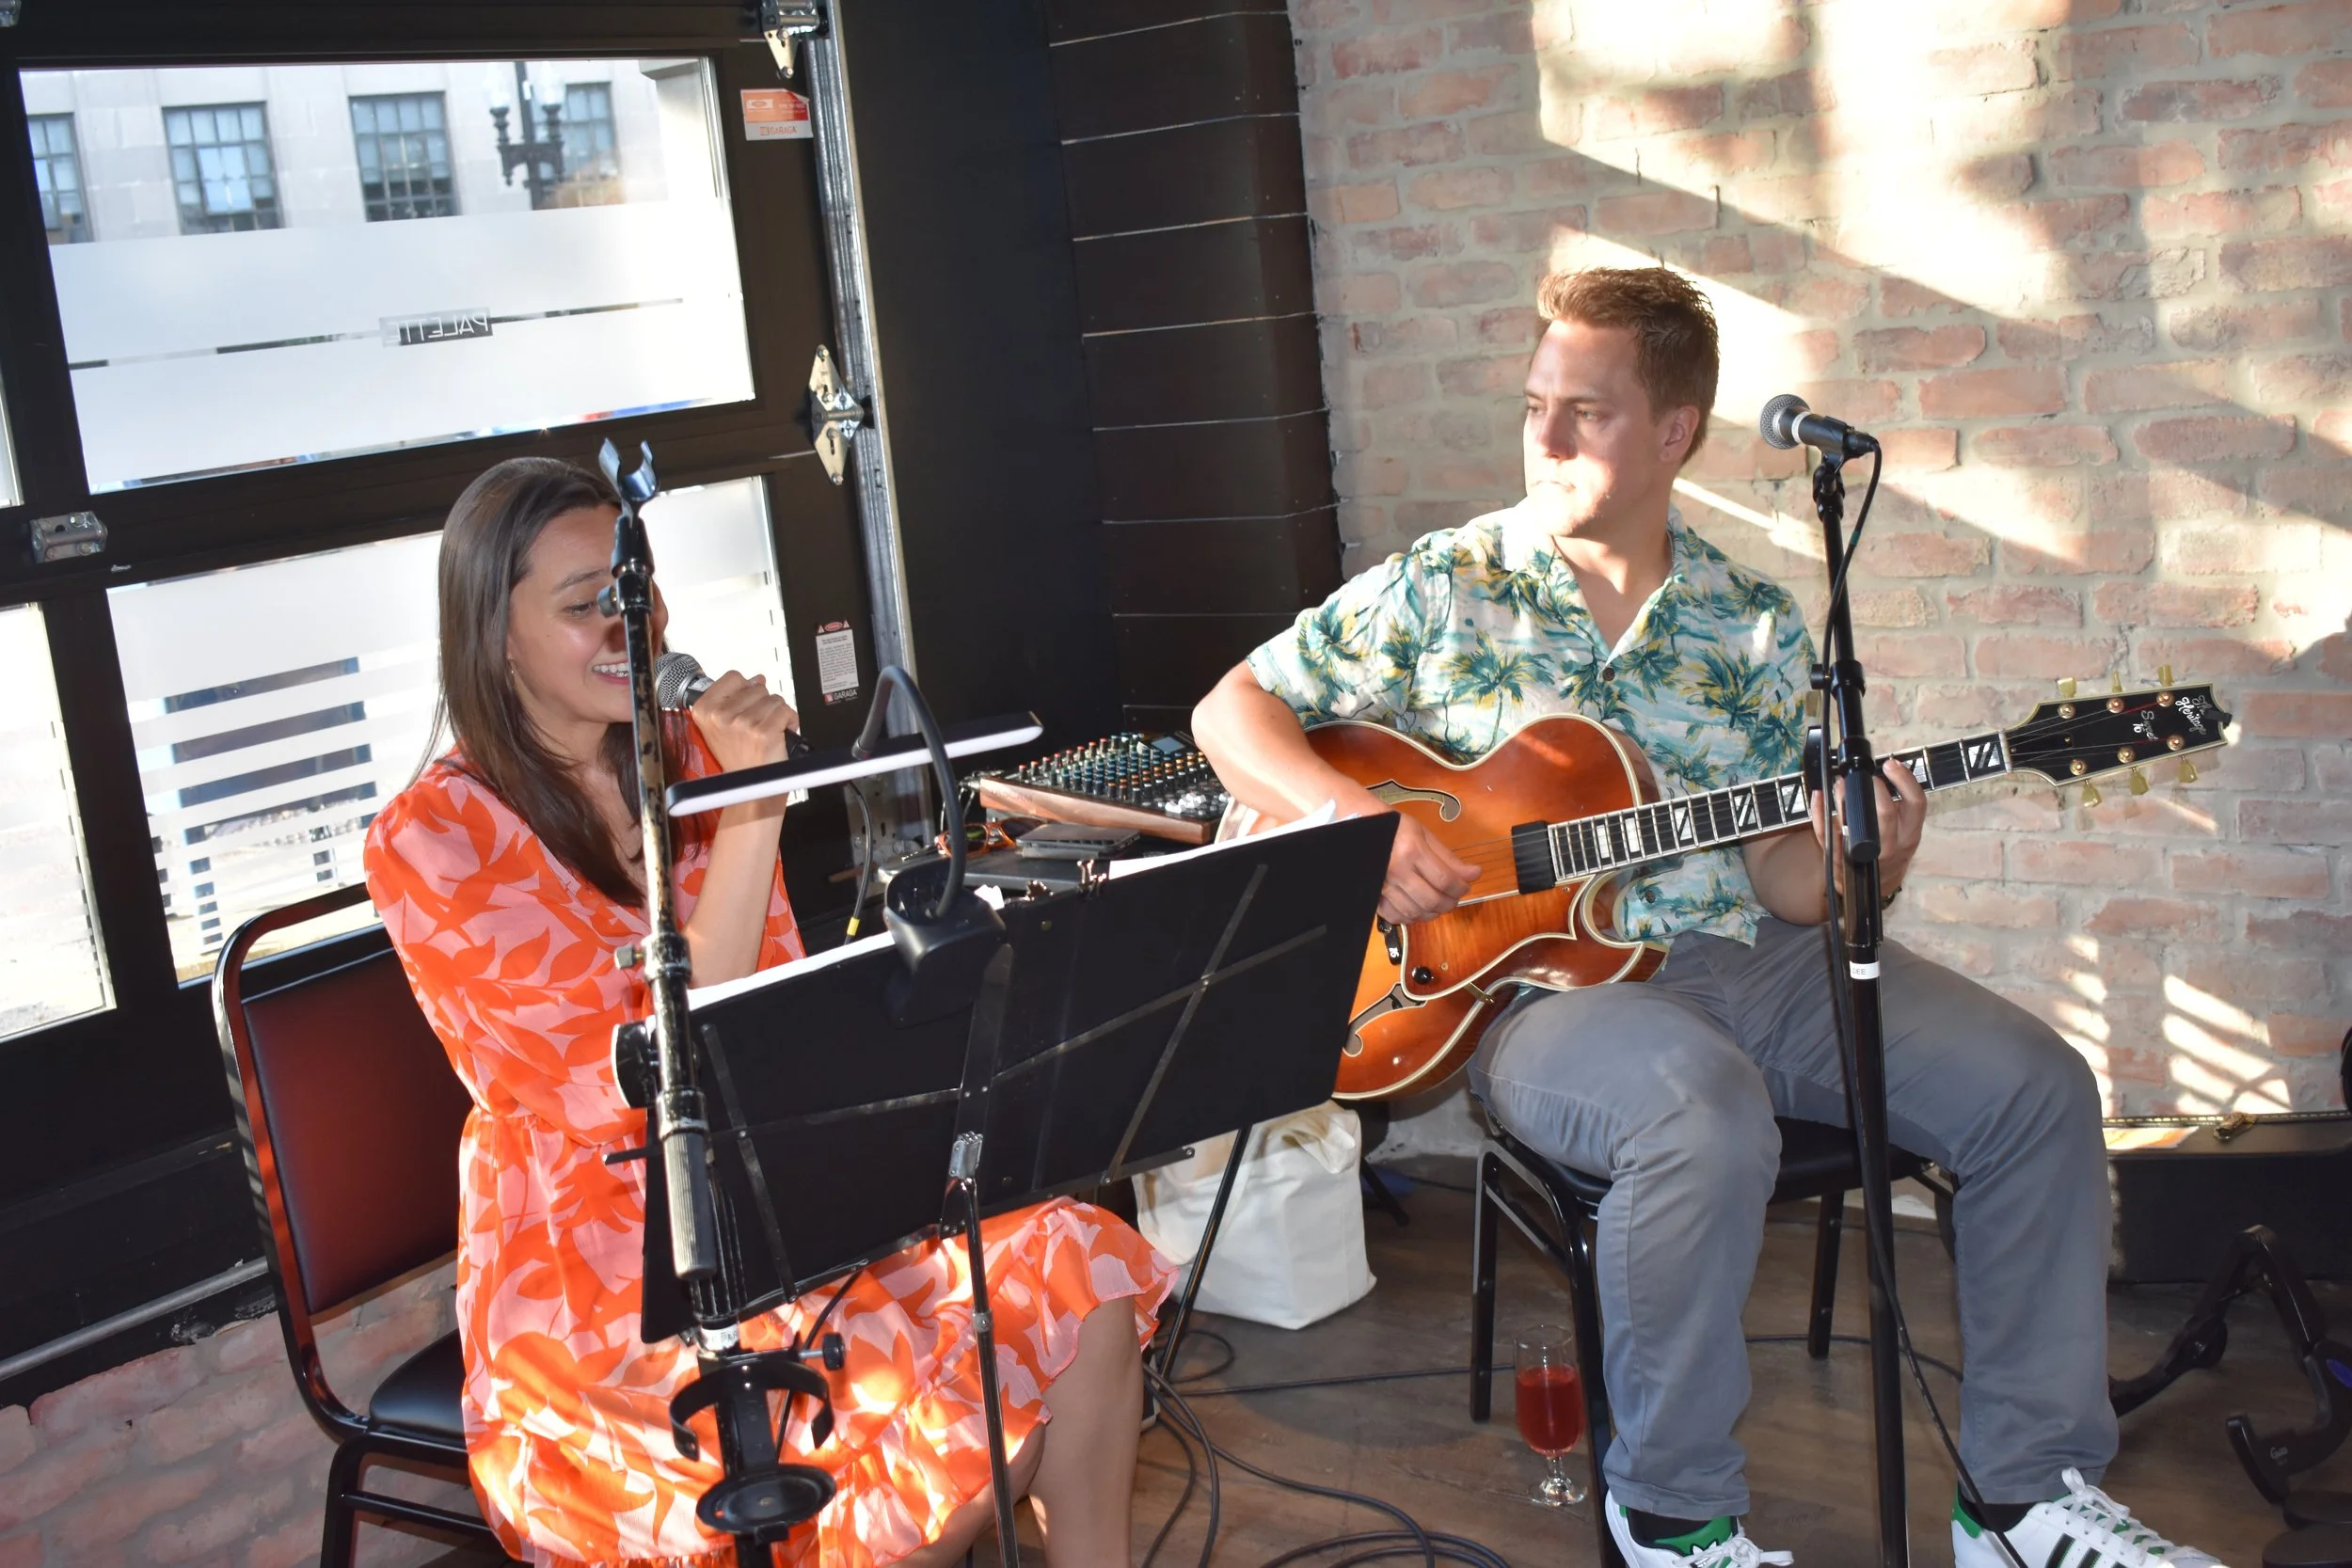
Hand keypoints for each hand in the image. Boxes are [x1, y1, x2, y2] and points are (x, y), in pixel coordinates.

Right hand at [689, 671, 801, 774]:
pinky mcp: (763, 733)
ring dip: (777, 713)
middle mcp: (720, 716)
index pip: (733, 676)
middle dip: (763, 704)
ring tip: (768, 731)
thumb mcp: (723, 725)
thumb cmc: (738, 758)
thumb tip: (756, 679)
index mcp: (704, 710)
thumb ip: (735, 698)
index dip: (746, 689)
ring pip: (774, 698)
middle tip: (757, 726)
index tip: (745, 706)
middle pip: (757, 687)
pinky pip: (786, 711)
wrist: (748, 789)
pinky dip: (790, 720)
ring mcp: (741, 724)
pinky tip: (781, 733)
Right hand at [1377, 810, 1478, 924]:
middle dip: (1450, 902)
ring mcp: (1383, 885)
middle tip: (1454, 897)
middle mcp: (1397, 870)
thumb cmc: (1396, 828)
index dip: (1460, 887)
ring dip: (1433, 912)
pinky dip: (1412, 918)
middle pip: (1432, 900)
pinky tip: (1418, 908)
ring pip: (1416, 912)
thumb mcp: (1425, 835)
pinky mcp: (1374, 895)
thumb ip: (1449, 858)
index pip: (1444, 879)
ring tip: (1438, 903)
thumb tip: (1474, 874)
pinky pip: (1396, 917)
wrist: (1362, 829)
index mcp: (1412, 850)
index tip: (1466, 886)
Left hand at [1806, 757, 1925, 897]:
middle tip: (1861, 774)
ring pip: (1855, 825)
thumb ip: (1900, 805)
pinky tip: (1819, 796)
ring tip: (1839, 783)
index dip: (1905, 780)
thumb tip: (1887, 770)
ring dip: (1844, 798)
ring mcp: (1865, 854)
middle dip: (1872, 788)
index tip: (1891, 764)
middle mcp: (1892, 845)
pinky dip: (1819, 813)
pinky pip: (1827, 835)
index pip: (1916, 803)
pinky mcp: (1840, 859)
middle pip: (1885, 813)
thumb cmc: (1890, 849)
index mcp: (1910, 833)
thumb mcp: (1905, 830)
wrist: (1874, 887)